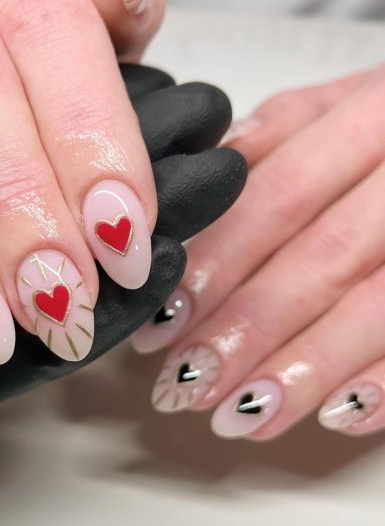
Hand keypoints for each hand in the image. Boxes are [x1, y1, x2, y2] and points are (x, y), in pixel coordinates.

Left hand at [139, 65, 384, 438]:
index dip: (215, 265)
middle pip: (322, 259)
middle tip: (187, 384)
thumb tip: (196, 184)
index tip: (162, 323)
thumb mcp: (341, 108)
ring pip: (377, 307)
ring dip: (303, 371)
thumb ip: (277, 136)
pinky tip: (337, 417)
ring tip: (238, 417)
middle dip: (248, 329)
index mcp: (371, 117)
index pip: (276, 197)